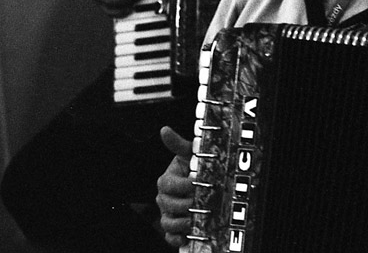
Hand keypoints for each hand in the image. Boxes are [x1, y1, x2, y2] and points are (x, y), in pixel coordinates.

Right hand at [156, 126, 195, 248]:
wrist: (196, 186)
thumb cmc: (191, 169)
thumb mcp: (188, 156)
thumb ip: (178, 145)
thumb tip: (164, 129)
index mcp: (166, 181)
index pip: (169, 185)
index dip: (184, 185)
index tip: (198, 182)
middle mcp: (164, 199)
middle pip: (169, 205)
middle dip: (187, 204)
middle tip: (203, 201)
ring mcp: (167, 214)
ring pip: (169, 223)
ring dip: (184, 222)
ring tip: (198, 218)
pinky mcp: (173, 229)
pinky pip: (170, 237)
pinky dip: (178, 238)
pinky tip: (188, 235)